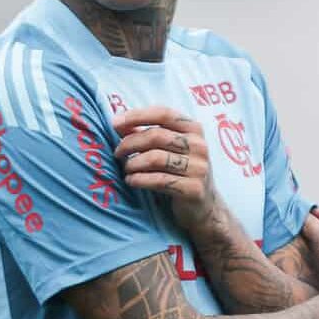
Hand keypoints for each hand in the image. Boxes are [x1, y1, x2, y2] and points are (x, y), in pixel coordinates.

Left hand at [115, 107, 218, 231]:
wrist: (203, 206)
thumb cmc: (180, 172)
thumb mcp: (169, 149)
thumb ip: (147, 134)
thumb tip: (118, 124)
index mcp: (194, 129)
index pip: (163, 113)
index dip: (137, 116)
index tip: (115, 123)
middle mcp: (199, 146)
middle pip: (156, 136)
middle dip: (130, 143)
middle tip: (117, 153)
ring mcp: (199, 167)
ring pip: (155, 158)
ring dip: (133, 163)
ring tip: (126, 169)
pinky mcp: (194, 188)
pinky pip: (159, 180)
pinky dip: (139, 180)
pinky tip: (131, 181)